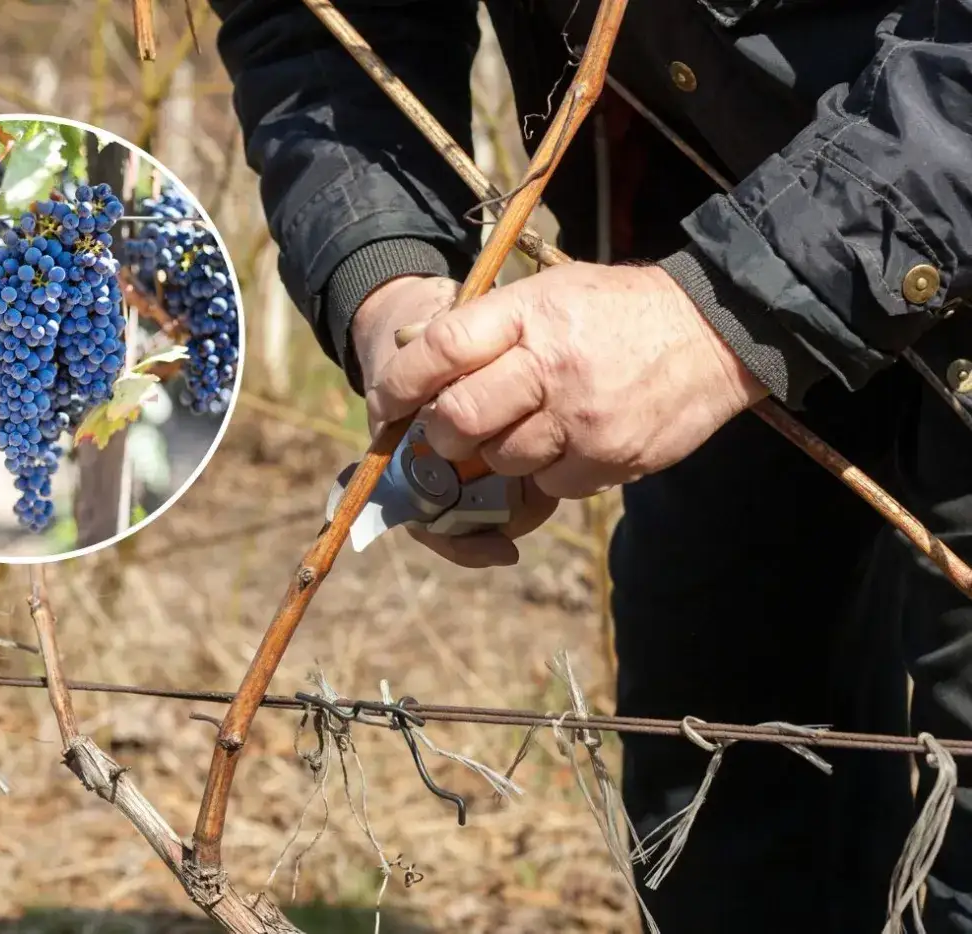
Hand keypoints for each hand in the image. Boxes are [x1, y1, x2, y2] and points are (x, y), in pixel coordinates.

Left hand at [364, 261, 768, 499]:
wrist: (716, 333)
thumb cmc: (619, 311)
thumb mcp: (552, 292)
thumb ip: (487, 323)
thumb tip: (409, 348)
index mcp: (532, 313)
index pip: (441, 349)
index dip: (400, 383)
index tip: (386, 404)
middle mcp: (552, 365)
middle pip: (459, 419)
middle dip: (441, 432)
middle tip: (449, 429)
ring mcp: (582, 417)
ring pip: (500, 459)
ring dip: (497, 452)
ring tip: (525, 425)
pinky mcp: (609, 458)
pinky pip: (549, 484)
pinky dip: (546, 471)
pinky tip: (568, 441)